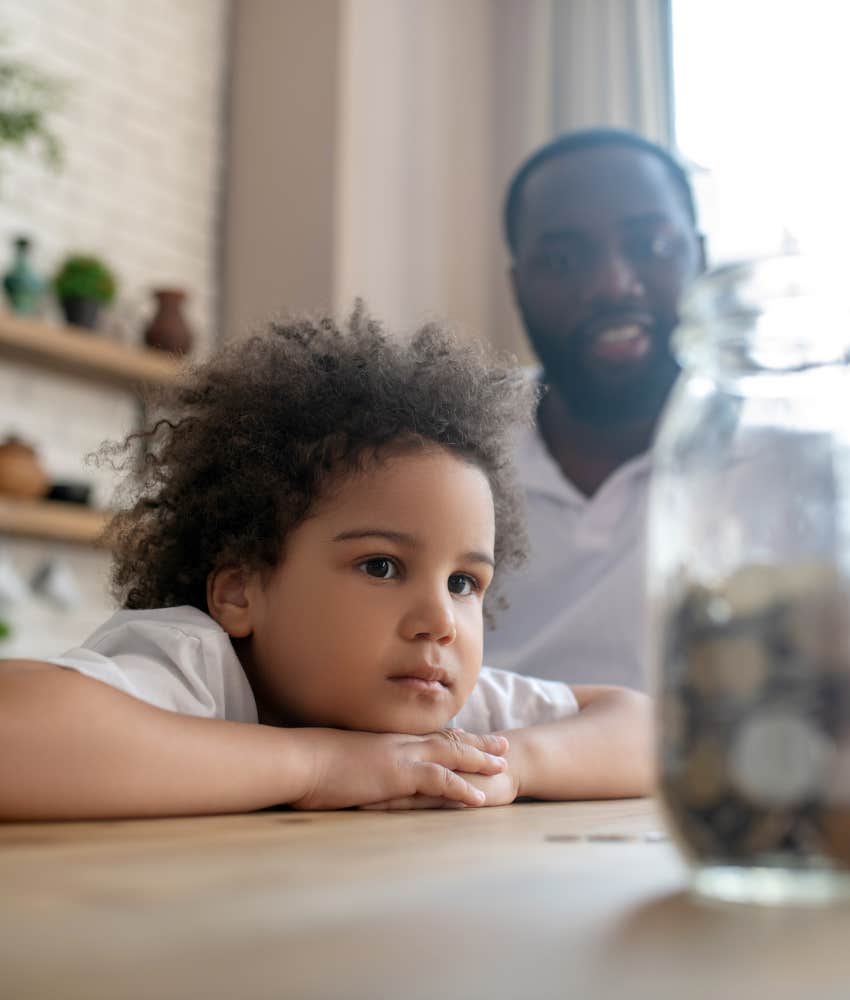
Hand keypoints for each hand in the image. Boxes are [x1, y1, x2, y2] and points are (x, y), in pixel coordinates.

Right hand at [290, 728, 509, 809]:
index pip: (426, 735)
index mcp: (385, 739)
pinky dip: (461, 788)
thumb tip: (359, 770)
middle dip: (476, 742)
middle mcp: (398, 742)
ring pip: (451, 755)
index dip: (451, 736)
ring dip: (479, 761)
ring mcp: (400, 756)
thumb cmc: (310, 763)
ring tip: (504, 767)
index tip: (471, 736)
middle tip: (503, 744)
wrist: (300, 759)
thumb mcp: (339, 760)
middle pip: (446, 739)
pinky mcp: (398, 774)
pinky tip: (479, 798)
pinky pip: (439, 780)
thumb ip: (357, 762)